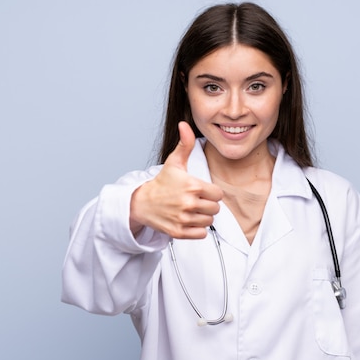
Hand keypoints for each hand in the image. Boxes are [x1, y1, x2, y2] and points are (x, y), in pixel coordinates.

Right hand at [130, 121, 222, 237]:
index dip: (212, 193)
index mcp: (192, 186)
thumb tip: (184, 125)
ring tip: (191, 210)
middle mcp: (189, 203)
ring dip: (202, 217)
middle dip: (208, 205)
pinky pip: (201, 234)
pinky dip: (197, 230)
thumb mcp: (174, 162)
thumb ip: (185, 144)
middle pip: (215, 209)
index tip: (202, 191)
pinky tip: (188, 220)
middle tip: (196, 201)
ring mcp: (183, 219)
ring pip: (209, 221)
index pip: (218, 195)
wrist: (141, 202)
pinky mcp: (179, 232)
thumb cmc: (161, 183)